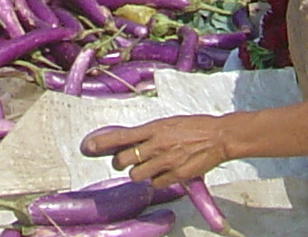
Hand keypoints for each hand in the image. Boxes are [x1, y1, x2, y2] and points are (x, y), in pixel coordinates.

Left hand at [83, 116, 230, 186]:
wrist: (218, 136)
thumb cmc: (195, 126)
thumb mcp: (168, 123)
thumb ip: (150, 133)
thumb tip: (132, 140)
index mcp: (154, 128)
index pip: (121, 136)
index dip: (102, 143)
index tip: (88, 147)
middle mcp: (156, 145)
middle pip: (124, 160)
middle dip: (121, 163)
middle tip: (127, 161)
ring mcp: (166, 161)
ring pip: (137, 175)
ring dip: (139, 173)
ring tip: (150, 167)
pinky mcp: (176, 176)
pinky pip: (156, 184)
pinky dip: (157, 181)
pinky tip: (166, 172)